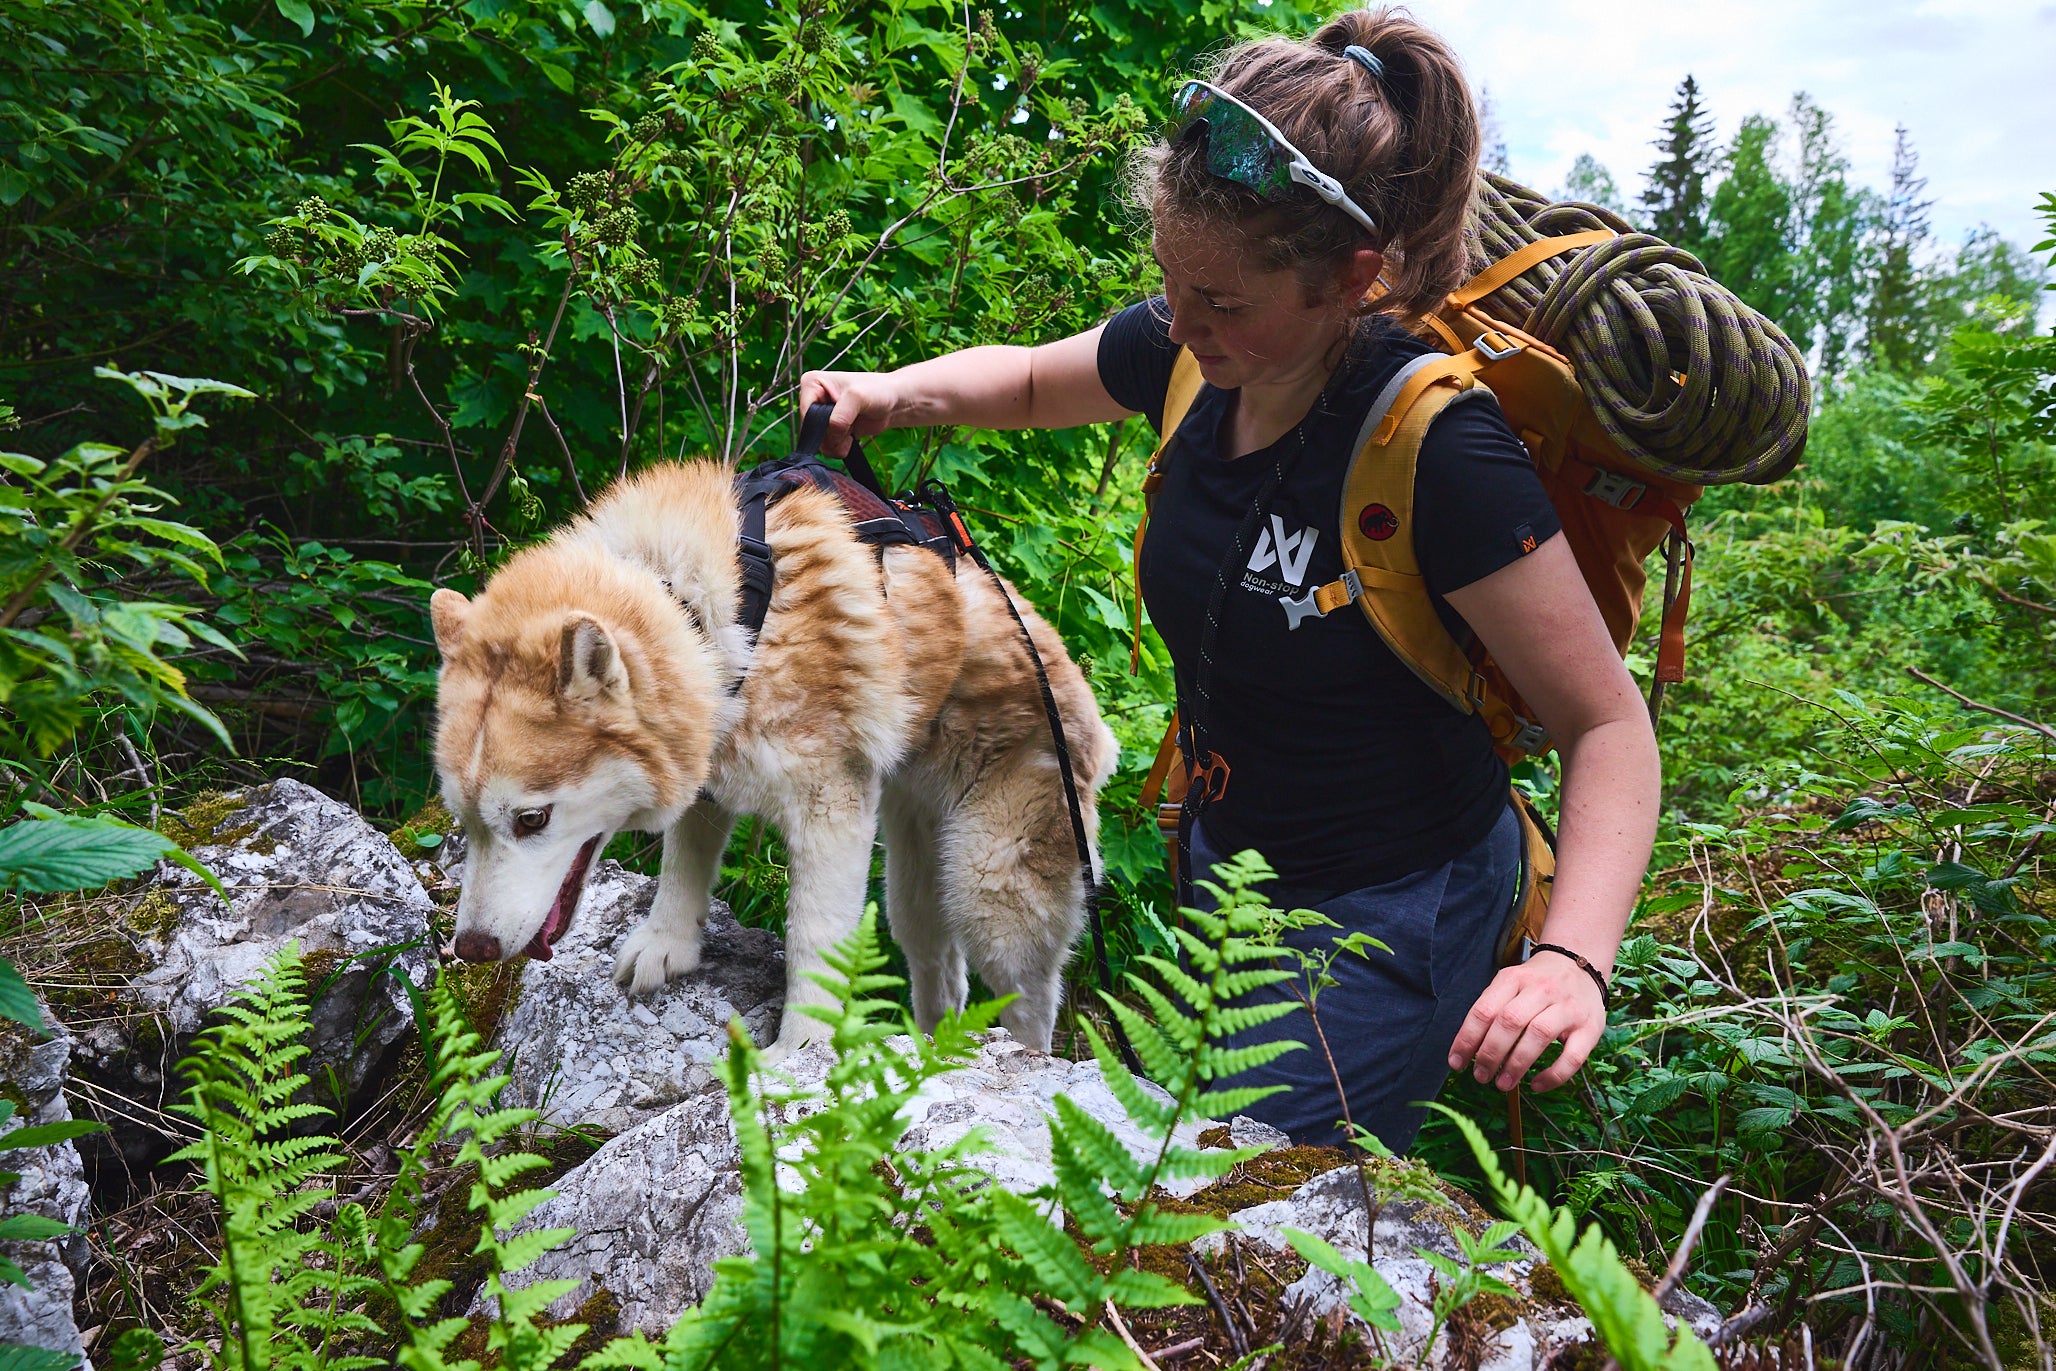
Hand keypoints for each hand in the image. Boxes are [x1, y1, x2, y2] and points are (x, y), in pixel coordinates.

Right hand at [796, 368, 900, 455]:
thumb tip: (830, 437)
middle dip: (831, 435)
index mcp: (812, 383)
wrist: (894, 403)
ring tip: (852, 430)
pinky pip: (828, 448)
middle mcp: (813, 399)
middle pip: (811, 430)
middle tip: (850, 425)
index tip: (841, 421)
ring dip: (837, 443)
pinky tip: (852, 437)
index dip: (821, 424)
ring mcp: (822, 416)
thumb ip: (839, 417)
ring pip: (819, 442)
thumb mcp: (857, 397)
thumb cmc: (878, 391)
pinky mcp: (831, 430)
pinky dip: (840, 447)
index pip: (805, 413)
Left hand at [1446, 951, 1606, 1092]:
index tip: (1456, 1063)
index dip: (1467, 1039)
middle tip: (1480, 1076)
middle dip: (1490, 1054)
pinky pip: (1572, 1056)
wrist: (1579, 966)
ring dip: (1516, 1064)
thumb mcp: (1510, 984)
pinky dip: (1553, 1075)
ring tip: (1502, 1084)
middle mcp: (1541, 990)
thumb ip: (1492, 1010)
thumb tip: (1466, 1050)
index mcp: (1513, 979)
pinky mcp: (1590, 1027)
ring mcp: (1567, 1007)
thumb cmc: (1536, 984)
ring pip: (1539, 1035)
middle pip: (1509, 1021)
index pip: (1484, 1010)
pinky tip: (1536, 1085)